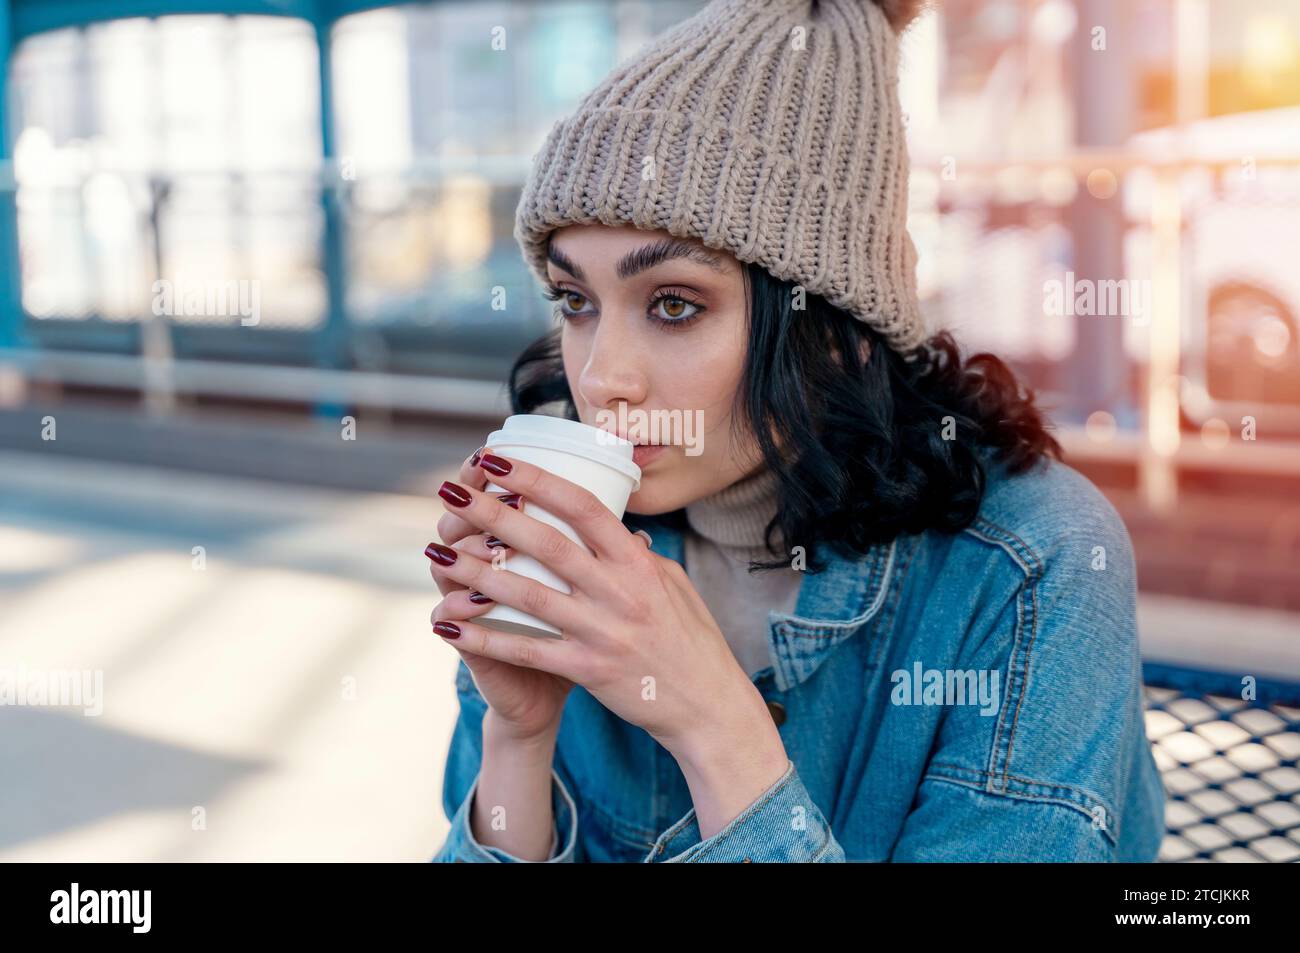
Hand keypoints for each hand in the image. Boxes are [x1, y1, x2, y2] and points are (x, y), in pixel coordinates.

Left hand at [426, 451, 779, 771]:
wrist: (708, 705)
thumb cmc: (690, 638)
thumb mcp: (672, 584)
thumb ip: (638, 556)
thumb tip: (617, 530)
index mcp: (638, 562)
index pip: (583, 506)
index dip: (538, 480)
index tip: (498, 461)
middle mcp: (620, 591)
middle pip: (546, 543)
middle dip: (492, 513)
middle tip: (451, 490)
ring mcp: (603, 631)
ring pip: (527, 594)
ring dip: (475, 572)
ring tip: (436, 552)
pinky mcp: (589, 669)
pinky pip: (527, 650)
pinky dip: (483, 637)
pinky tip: (448, 624)